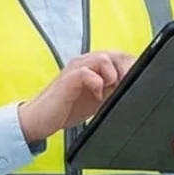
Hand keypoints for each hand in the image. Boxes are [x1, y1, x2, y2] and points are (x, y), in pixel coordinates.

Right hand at [18, 50, 134, 144]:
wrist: (38, 120)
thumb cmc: (65, 109)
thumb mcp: (96, 101)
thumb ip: (111, 92)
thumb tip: (132, 90)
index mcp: (93, 67)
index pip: (119, 57)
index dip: (131, 69)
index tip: (136, 85)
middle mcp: (84, 63)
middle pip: (115, 54)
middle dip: (126, 71)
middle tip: (126, 88)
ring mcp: (75, 69)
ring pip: (103, 58)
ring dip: (112, 76)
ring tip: (110, 92)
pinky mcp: (68, 79)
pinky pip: (87, 72)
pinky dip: (97, 84)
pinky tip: (96, 97)